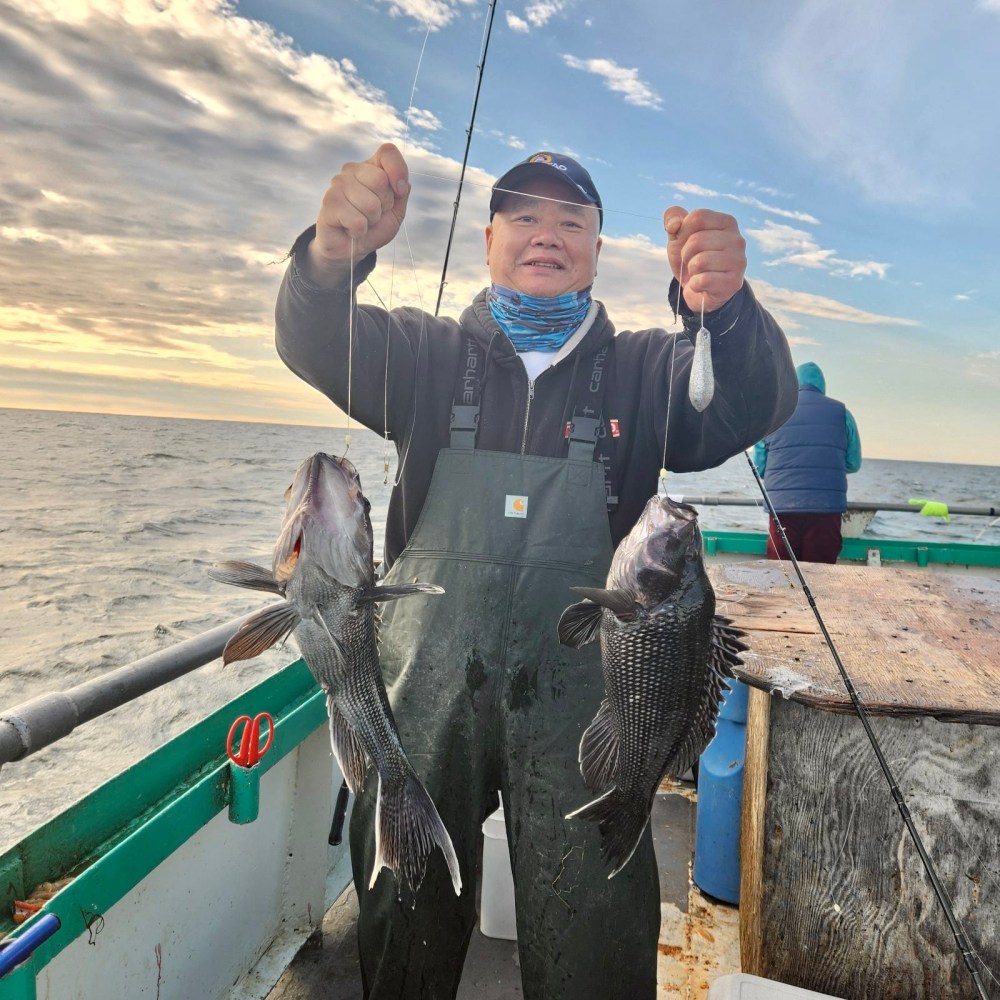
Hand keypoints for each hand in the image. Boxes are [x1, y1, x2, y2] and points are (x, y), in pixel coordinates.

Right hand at [306, 143, 410, 285]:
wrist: (350, 248)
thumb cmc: (373, 226)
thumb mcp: (396, 210)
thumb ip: (402, 191)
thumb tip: (401, 183)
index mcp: (371, 166)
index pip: (388, 152)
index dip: (398, 172)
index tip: (398, 192)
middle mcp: (352, 170)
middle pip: (380, 180)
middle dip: (384, 205)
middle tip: (374, 213)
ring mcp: (338, 184)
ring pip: (370, 204)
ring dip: (371, 221)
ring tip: (361, 221)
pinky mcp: (329, 202)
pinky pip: (357, 221)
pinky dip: (359, 231)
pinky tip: (350, 229)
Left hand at [663, 206, 745, 312]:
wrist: (699, 290)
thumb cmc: (691, 257)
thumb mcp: (677, 235)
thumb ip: (672, 217)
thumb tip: (674, 225)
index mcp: (727, 222)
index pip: (698, 217)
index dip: (683, 231)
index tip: (686, 242)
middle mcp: (738, 240)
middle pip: (697, 240)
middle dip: (685, 254)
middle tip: (692, 261)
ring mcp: (739, 261)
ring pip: (700, 261)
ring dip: (691, 270)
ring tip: (698, 272)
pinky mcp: (734, 282)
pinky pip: (703, 280)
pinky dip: (695, 285)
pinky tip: (702, 285)